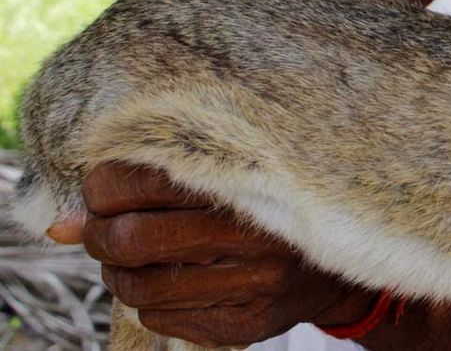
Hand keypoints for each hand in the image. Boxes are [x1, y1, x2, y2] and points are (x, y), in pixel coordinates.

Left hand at [81, 162, 376, 346]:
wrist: (340, 262)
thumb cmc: (268, 207)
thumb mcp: (224, 178)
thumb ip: (147, 187)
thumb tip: (58, 225)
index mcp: (250, 182)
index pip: (146, 182)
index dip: (104, 185)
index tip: (102, 187)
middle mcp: (256, 236)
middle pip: (132, 240)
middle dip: (99, 233)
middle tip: (103, 226)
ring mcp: (254, 286)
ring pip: (140, 286)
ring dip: (117, 271)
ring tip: (130, 257)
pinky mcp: (247, 324)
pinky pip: (164, 318)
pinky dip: (149, 299)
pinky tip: (168, 280)